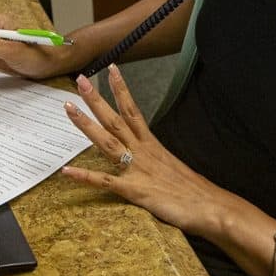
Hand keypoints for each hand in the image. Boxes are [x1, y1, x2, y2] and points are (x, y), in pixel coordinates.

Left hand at [59, 65, 237, 237]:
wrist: (209, 206)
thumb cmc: (194, 190)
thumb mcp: (172, 167)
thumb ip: (157, 160)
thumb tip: (150, 159)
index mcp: (152, 145)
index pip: (133, 111)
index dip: (121, 90)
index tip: (111, 69)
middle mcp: (142, 152)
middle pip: (115, 120)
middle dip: (96, 100)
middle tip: (79, 80)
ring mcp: (137, 169)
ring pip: (106, 142)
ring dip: (86, 125)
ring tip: (69, 109)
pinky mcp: (134, 190)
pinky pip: (105, 182)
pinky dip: (85, 177)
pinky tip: (66, 172)